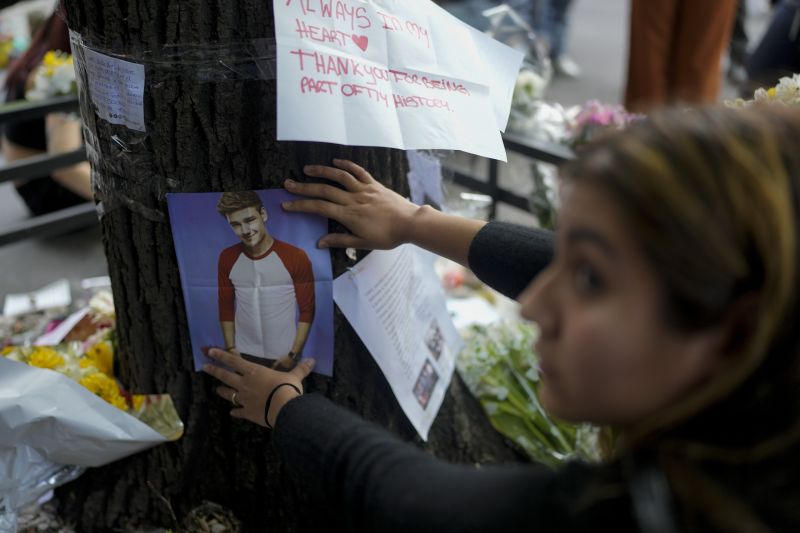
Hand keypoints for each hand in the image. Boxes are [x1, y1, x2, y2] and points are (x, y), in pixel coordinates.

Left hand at [203, 347, 315, 427]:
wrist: (283, 408)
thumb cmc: (287, 388)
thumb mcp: (295, 376)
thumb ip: (301, 369)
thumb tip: (313, 360)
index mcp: (254, 371)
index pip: (234, 361)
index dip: (221, 355)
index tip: (210, 351)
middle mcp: (245, 384)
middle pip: (225, 376)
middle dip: (214, 371)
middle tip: (205, 367)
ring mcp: (244, 399)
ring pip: (228, 394)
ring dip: (222, 391)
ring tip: (217, 390)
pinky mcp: (247, 412)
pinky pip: (238, 412)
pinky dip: (235, 412)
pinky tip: (232, 413)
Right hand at [282, 159, 420, 249]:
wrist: (410, 223)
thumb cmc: (387, 236)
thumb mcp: (363, 243)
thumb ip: (340, 241)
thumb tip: (319, 242)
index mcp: (348, 215)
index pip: (319, 208)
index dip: (301, 206)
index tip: (286, 204)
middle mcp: (353, 199)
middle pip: (324, 190)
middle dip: (304, 188)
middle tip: (288, 184)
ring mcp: (364, 190)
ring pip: (339, 176)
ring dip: (322, 171)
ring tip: (307, 169)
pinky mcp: (374, 184)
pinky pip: (358, 171)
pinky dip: (346, 164)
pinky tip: (335, 161)